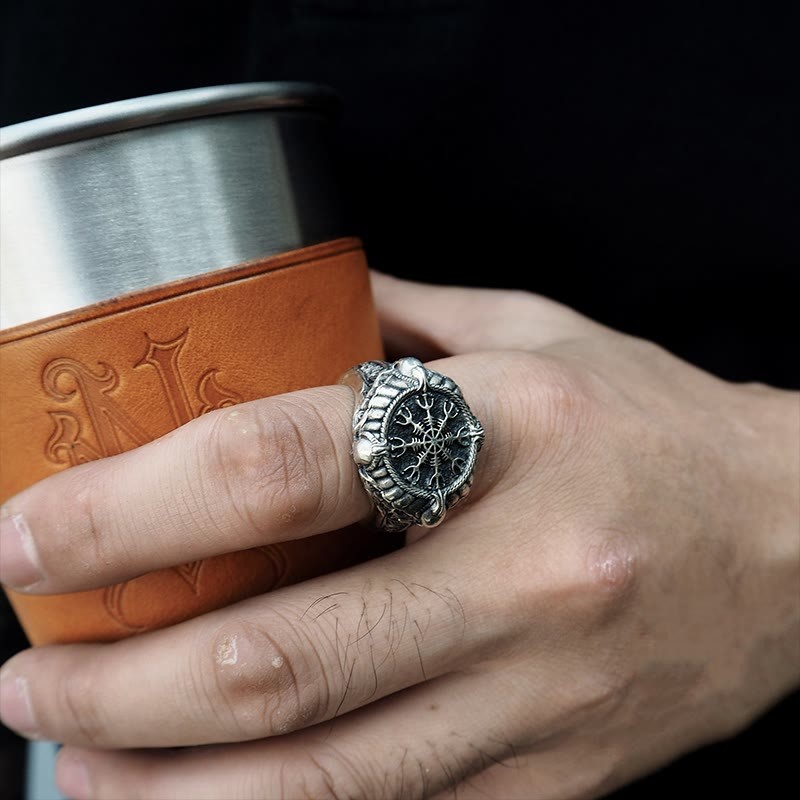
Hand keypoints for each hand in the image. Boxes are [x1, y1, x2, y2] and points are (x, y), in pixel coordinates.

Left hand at [1, 274, 797, 799]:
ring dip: (164, 785)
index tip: (38, 532)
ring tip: (72, 758)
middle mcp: (524, 577)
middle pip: (275, 660)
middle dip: (115, 679)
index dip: (135, 507)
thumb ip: (403, 326)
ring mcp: (542, 698)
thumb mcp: (537, 336)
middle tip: (23, 671)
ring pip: (319, 781)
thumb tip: (278, 314)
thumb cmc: (656, 424)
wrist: (798, 541)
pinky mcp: (558, 779)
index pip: (285, 467)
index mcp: (511, 432)